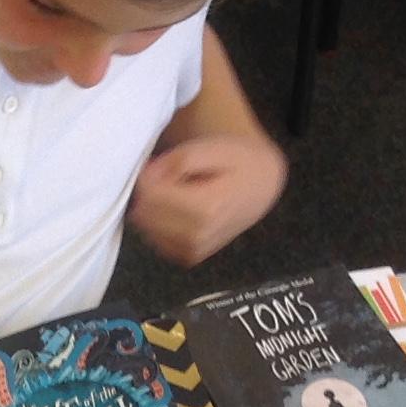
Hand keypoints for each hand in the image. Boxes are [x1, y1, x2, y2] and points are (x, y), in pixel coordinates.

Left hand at [129, 134, 286, 266]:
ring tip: (178, 191)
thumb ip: (180, 160)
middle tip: (169, 177)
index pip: (151, 197)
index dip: (148, 178)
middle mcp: (199, 236)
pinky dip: (159, 224)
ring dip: (153, 209)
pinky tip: (178, 209)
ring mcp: (194, 250)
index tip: (159, 166)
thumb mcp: (213, 149)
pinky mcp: (189, 257)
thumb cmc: (237, 164)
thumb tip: (150, 175)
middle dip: (149, 194)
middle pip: (145, 216)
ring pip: (147, 230)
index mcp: (206, 209)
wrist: (260, 187)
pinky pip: (156, 241)